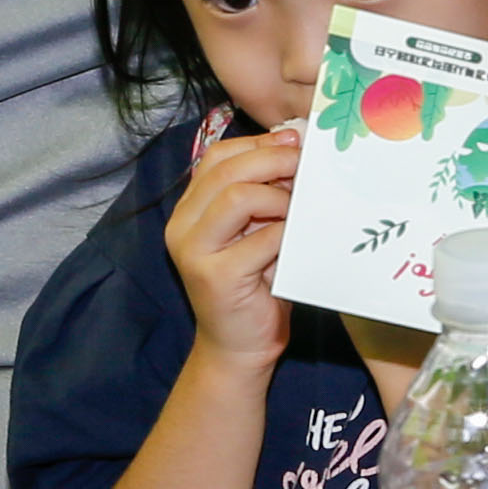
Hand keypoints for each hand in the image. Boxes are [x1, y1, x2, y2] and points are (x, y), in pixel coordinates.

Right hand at [161, 123, 299, 371]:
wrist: (240, 346)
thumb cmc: (255, 283)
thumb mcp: (255, 228)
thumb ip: (263, 192)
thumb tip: (296, 146)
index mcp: (189, 208)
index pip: (217, 156)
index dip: (258, 143)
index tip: (294, 142)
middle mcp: (181, 225)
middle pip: (227, 170)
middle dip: (273, 161)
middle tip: (306, 167)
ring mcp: (193, 252)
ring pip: (237, 198)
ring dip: (279, 198)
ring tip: (298, 210)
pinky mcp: (215, 277)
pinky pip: (260, 240)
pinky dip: (286, 234)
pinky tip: (297, 242)